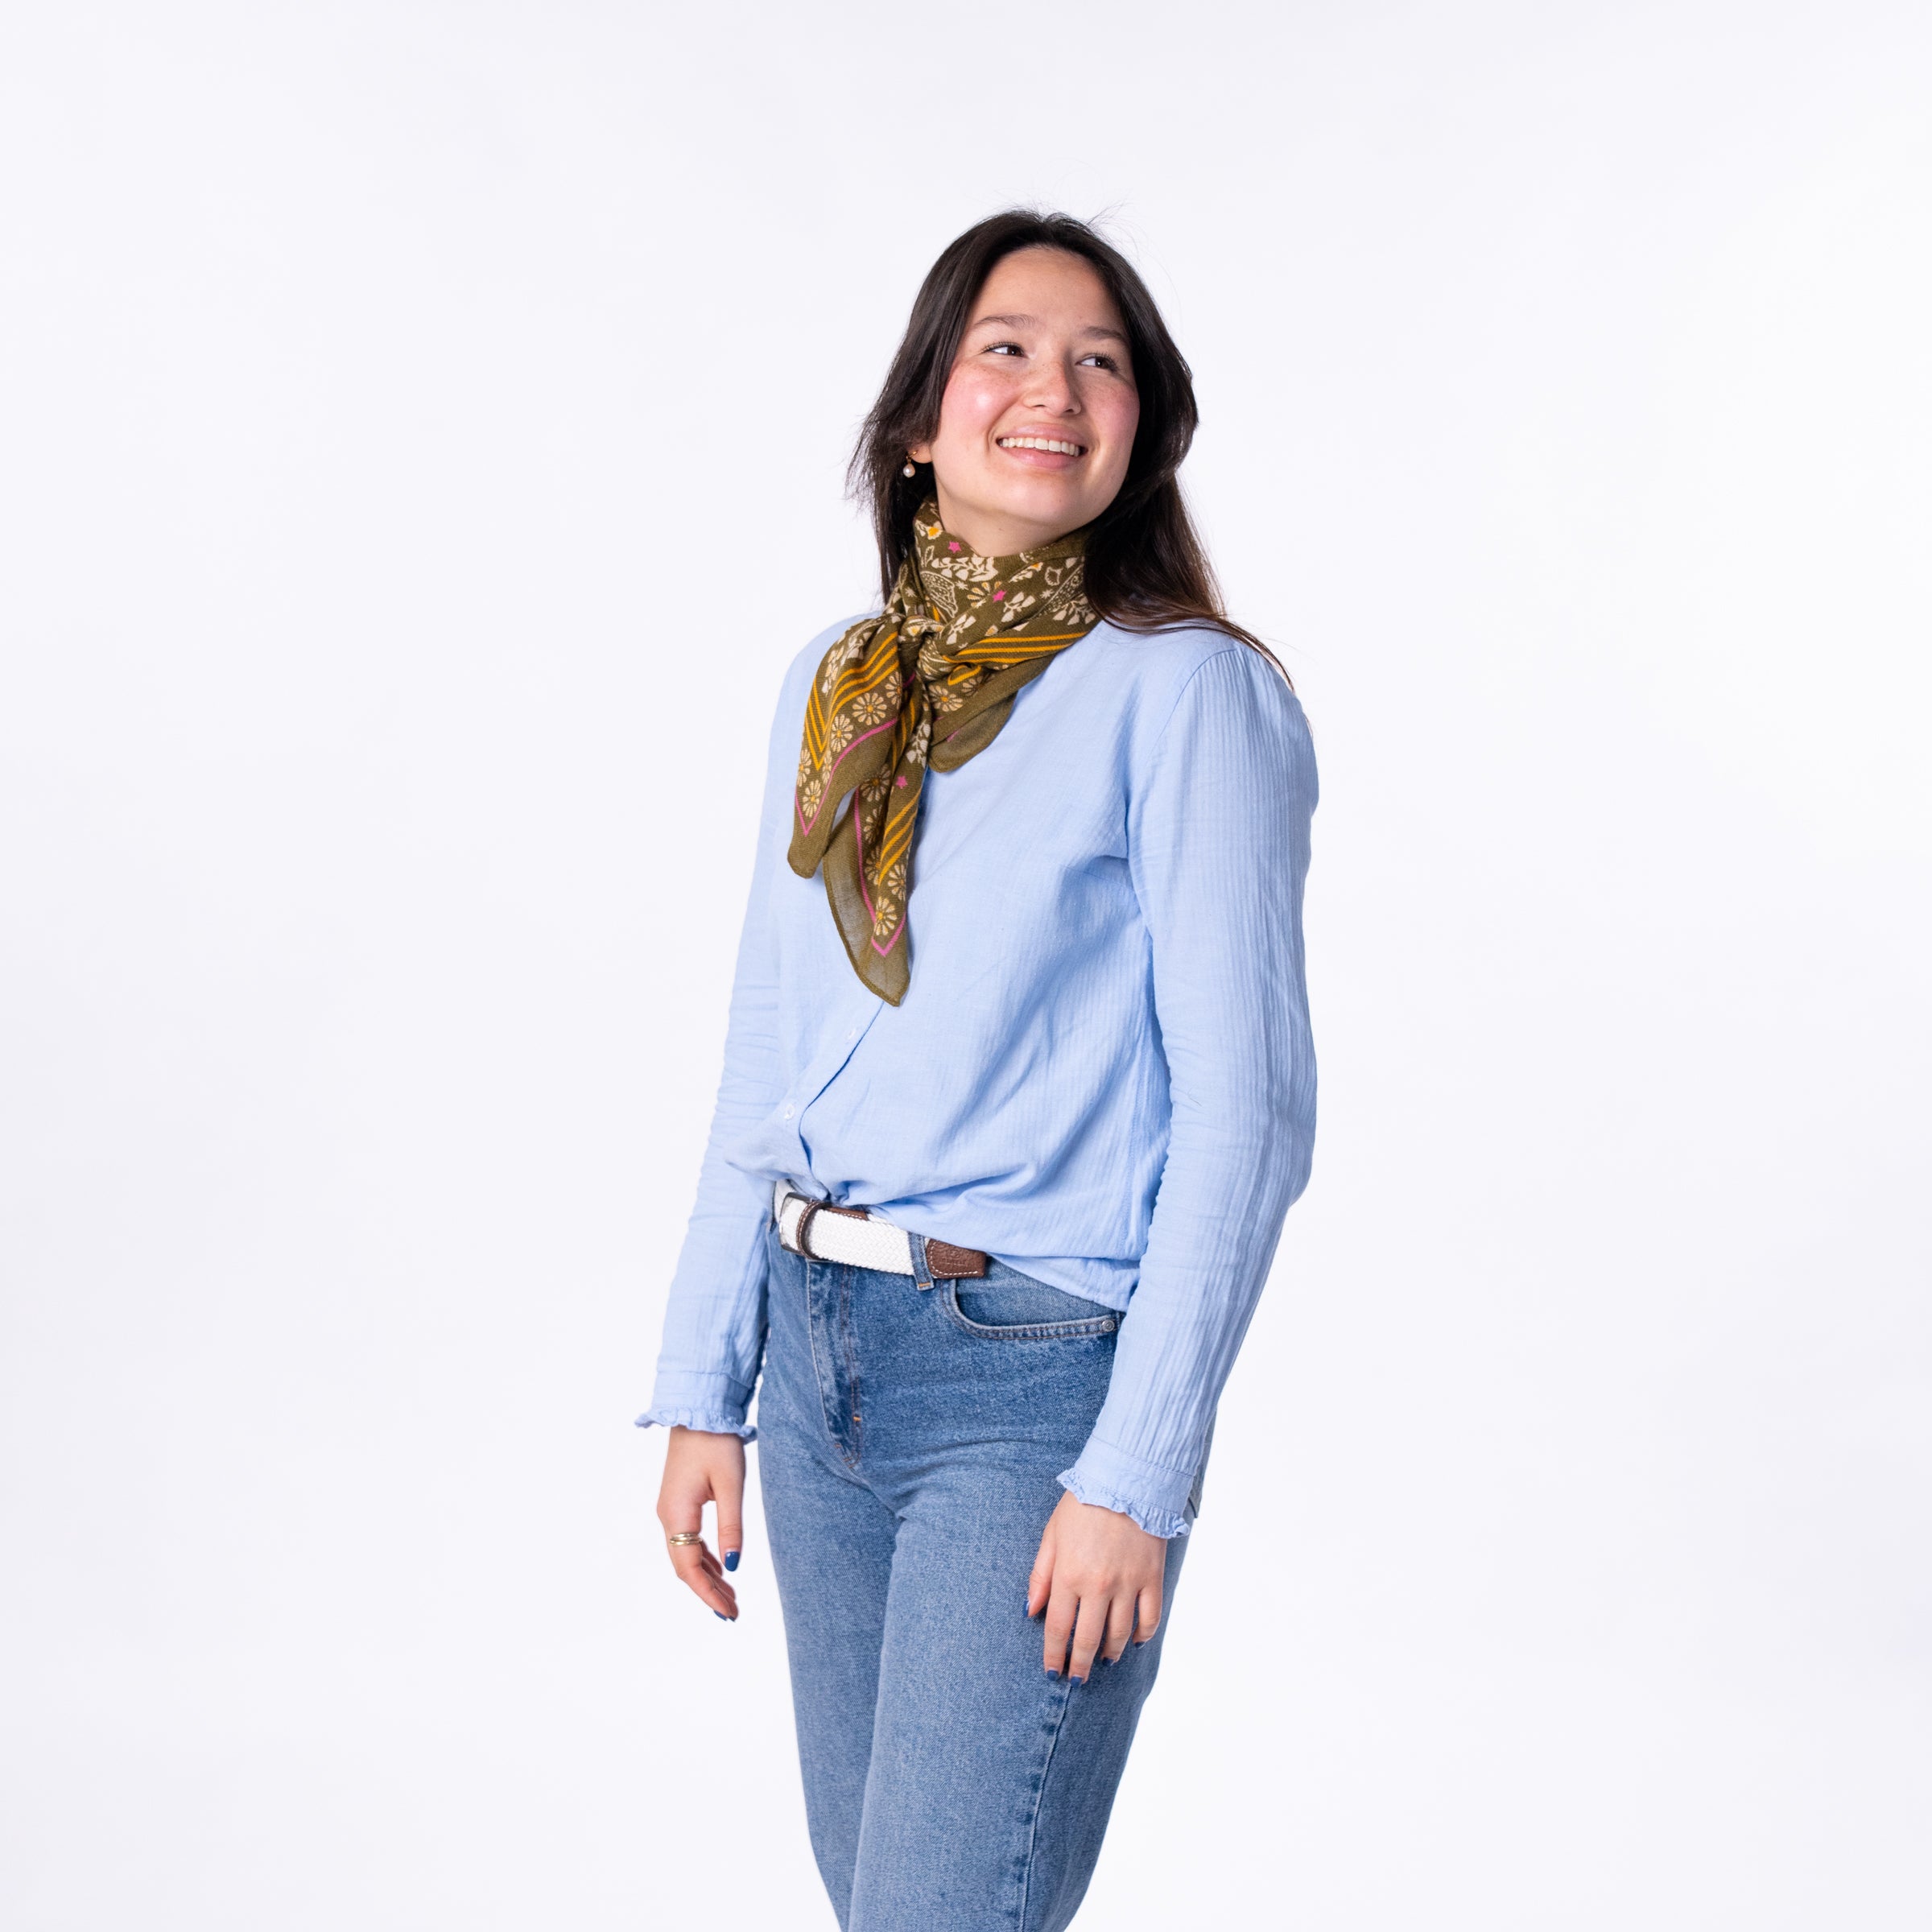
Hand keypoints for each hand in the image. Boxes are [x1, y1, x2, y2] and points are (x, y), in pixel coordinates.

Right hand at [656, 1425, 745, 1620]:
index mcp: (677, 1514)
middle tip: (733, 1612)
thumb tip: (733, 1567)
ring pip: (685, 1553)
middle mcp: (667, 1515)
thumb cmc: (716, 1442)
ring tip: (730, 1596)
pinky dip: (704, 1557)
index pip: (689, 1568)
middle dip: (708, 1590)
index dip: (708, 1594)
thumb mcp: (731, 1485)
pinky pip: (687, 1538)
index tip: (728, 1613)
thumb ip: (731, 1527)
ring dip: (707, 1575)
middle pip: (685, 1565)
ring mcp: (670, 1508)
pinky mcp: (678, 1500)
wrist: (698, 1409)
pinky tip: (720, 1567)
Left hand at [1027, 1490, 1165, 1681]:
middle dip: (1079, 1665)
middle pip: (1087, 1639)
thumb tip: (1031, 1611)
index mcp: (1069, 1575)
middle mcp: (1098, 1586)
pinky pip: (1149, 1618)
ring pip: (1119, 1635)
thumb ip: (1040, 1576)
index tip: (1052, 1673)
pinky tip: (1134, 1641)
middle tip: (1077, 1679)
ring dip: (1109, 1654)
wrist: (1126, 1478)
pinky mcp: (1152, 1577)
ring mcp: (1128, 1584)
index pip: (1058, 1629)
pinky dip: (1142, 1635)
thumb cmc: (1083, 1504)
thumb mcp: (1051, 1535)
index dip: (1054, 1656)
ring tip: (1103, 1662)